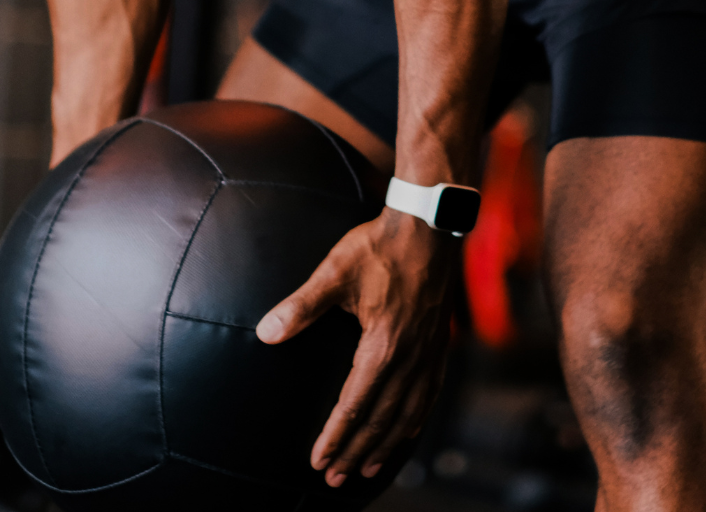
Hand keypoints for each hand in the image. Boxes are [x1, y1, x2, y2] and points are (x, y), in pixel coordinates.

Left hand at [255, 207, 454, 485]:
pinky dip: (413, 423)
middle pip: (381, 420)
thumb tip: (266, 332)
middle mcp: (410, 359)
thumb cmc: (379, 247)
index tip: (318, 461)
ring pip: (406, 415)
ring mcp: (429, 355)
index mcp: (383, 346)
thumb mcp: (335, 272)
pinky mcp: (439, 347)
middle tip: (335, 478)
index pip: (354, 406)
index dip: (335, 437)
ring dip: (385, 446)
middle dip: (356, 452)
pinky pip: (429, 398)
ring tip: (366, 469)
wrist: (428, 227)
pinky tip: (404, 432)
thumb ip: (301, 306)